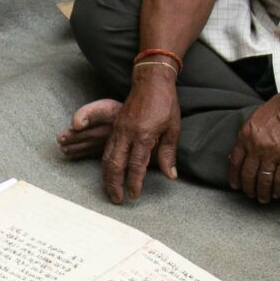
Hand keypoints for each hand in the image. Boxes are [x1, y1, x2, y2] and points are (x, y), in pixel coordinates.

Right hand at [102, 67, 183, 203]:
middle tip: (117, 199)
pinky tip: (108, 173)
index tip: (134, 195)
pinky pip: (106, 149)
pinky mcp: (115, 126)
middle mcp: (127, 134)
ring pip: (107, 158)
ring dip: (107, 177)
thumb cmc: (165, 103)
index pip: (136, 165)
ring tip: (110, 191)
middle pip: (115, 164)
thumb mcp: (173, 129)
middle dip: (114, 184)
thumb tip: (171, 176)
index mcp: (143, 135)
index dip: (134, 182)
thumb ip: (168, 154)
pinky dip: (106, 164)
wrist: (151, 81)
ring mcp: (119, 129)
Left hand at [229, 93, 279, 203]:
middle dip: (248, 187)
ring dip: (263, 192)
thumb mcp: (257, 117)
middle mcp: (257, 146)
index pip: (235, 161)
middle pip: (248, 174)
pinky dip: (279, 189)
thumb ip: (250, 134)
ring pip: (264, 180)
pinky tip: (278, 194)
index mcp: (246, 135)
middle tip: (251, 195)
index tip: (235, 185)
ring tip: (264, 199)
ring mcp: (273, 153)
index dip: (235, 176)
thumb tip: (245, 149)